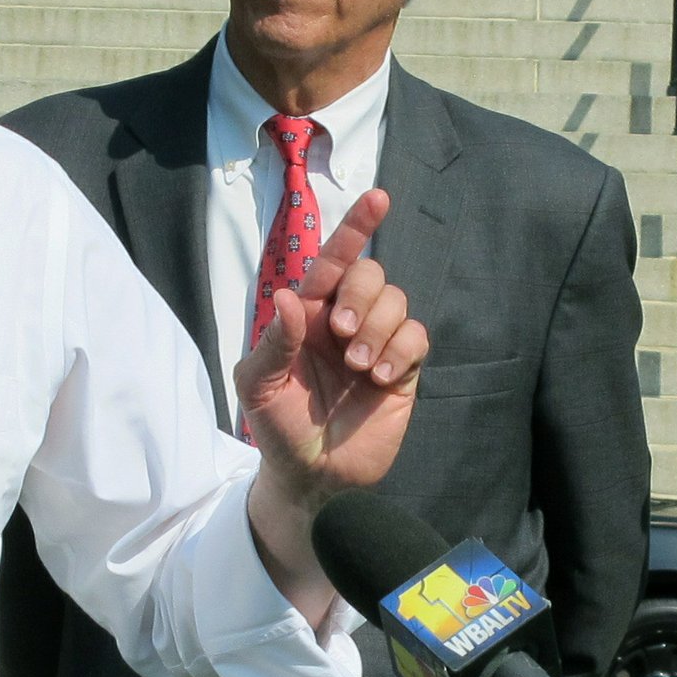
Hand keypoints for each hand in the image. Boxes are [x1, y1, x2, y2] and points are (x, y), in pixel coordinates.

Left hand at [233, 189, 429, 506]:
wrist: (312, 478)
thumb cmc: (277, 429)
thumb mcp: (260, 387)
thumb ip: (275, 342)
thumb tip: (289, 297)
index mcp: (308, 315)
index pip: (333, 260)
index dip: (356, 227)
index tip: (378, 198)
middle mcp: (345, 322)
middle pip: (371, 274)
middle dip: (361, 295)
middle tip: (343, 335)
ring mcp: (376, 344)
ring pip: (397, 302)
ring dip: (379, 329)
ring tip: (360, 368)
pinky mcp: (404, 371)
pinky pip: (417, 337)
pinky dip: (401, 351)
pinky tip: (381, 380)